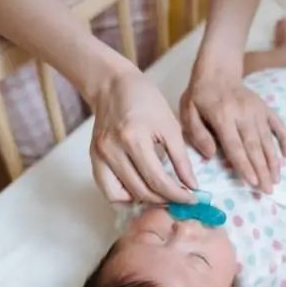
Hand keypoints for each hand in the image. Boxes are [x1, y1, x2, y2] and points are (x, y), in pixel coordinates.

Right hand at [90, 72, 197, 203]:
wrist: (112, 86)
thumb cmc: (145, 100)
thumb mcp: (170, 125)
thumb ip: (181, 159)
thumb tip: (192, 186)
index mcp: (134, 138)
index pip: (158, 180)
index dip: (177, 195)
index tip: (192, 200)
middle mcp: (113, 150)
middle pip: (141, 191)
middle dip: (164, 199)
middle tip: (179, 198)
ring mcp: (100, 156)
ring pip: (123, 196)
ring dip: (144, 201)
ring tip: (161, 196)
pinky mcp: (94, 158)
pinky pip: (107, 190)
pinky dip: (124, 197)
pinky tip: (139, 191)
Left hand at [180, 75, 285, 193]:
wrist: (218, 71)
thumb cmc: (200, 96)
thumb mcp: (188, 112)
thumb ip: (197, 133)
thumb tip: (210, 155)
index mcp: (223, 116)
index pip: (235, 146)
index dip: (245, 166)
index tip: (253, 183)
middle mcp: (243, 114)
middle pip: (255, 147)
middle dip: (262, 170)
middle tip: (268, 190)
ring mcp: (257, 111)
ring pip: (267, 140)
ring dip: (273, 161)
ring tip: (277, 180)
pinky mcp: (265, 108)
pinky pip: (278, 125)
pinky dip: (285, 139)